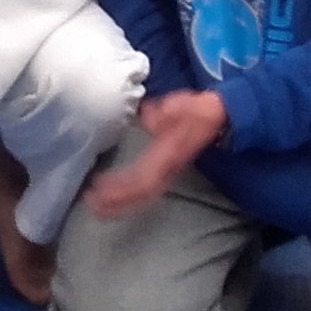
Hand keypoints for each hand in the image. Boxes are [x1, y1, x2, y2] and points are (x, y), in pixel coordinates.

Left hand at [83, 91, 229, 217]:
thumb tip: (149, 115)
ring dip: (118, 201)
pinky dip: (125, 193)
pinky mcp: (162, 169)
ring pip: (141, 194)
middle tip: (91, 204)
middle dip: (116, 201)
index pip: (144, 179)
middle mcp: (165, 168)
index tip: (100, 189)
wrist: (218, 119)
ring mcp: (164, 171)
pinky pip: (142, 187)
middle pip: (140, 194)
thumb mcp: (187, 105)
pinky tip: (109, 192)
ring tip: (94, 204)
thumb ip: (170, 110)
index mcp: (168, 156)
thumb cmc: (199, 112)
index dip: (123, 189)